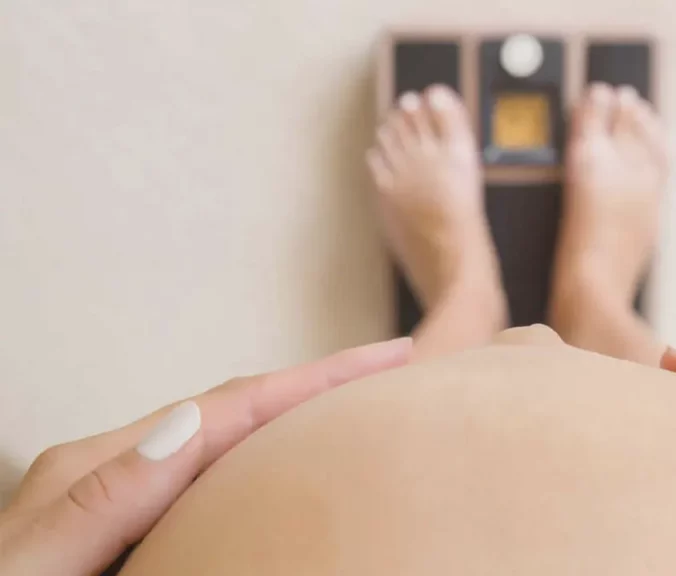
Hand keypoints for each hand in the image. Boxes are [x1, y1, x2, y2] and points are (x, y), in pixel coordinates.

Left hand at [0, 337, 411, 575]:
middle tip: (393, 370)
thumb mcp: (36, 563)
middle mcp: (120, 466)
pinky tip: (288, 468)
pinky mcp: (133, 521)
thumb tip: (190, 423)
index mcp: (100, 466)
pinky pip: (216, 476)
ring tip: (358, 407)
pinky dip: (264, 458)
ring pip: (232, 440)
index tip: (389, 356)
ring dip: (296, 415)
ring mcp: (126, 492)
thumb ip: (103, 499)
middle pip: (239, 409)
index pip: (230, 406)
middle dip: (318, 384)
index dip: (315, 377)